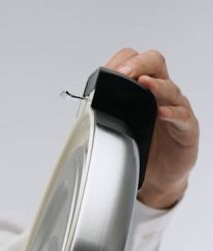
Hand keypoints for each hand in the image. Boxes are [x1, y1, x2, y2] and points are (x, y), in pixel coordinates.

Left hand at [103, 48, 199, 209]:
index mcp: (141, 89)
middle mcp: (160, 93)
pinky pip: (182, 115)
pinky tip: (161, 113)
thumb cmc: (140, 146)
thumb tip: (79, 108)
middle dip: (139, 64)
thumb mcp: (117, 127)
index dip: (122, 62)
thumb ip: (104, 113)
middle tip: (124, 73)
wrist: (159, 175)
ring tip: (143, 84)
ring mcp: (175, 108)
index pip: (134, 62)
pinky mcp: (186, 127)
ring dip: (155, 85)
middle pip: (154, 64)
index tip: (107, 72)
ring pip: (169, 88)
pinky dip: (172, 112)